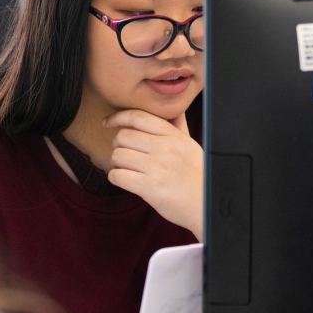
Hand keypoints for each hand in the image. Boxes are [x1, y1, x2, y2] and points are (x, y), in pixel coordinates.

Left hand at [103, 109, 203, 240]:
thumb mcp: (190, 144)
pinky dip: (116, 178)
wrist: (205, 203)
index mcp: (172, 135)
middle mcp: (164, 148)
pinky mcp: (149, 187)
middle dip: (118, 145)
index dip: (118, 117)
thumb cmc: (197, 174)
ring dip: (117, 163)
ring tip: (128, 169)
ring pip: (118, 155)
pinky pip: (118, 176)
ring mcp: (156, 168)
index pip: (138, 117)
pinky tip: (126, 180)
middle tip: (125, 154)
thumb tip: (174, 108)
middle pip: (123, 136)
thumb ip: (178, 125)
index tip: (108, 122)